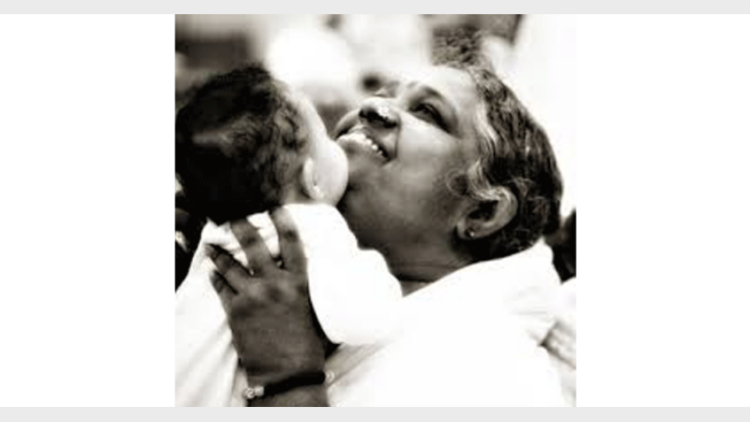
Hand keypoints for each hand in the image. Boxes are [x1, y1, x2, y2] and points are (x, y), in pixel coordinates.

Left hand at [207, 208, 326, 383]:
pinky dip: (215, 277)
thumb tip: (326, 277)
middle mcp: (274, 283)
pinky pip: (220, 287)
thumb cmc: (309, 345)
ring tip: (212, 243)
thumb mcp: (319, 310)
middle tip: (233, 216)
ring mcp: (252, 296)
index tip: (273, 207)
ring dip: (219, 252)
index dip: (281, 220)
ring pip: (230, 265)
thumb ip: (315, 289)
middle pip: (254, 245)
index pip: (290, 241)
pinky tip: (211, 270)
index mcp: (299, 281)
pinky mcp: (235, 311)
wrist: (288, 372)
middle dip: (240, 226)